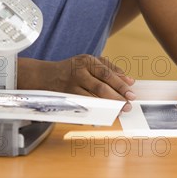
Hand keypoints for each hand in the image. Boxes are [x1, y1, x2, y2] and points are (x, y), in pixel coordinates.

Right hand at [18, 55, 135, 111]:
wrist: (45, 76)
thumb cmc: (73, 69)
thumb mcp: (90, 62)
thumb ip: (111, 69)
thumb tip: (130, 81)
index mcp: (87, 61)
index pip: (107, 74)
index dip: (120, 85)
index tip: (131, 93)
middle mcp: (78, 73)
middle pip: (100, 87)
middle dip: (116, 98)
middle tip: (128, 105)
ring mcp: (70, 87)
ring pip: (92, 99)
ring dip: (107, 107)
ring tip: (118, 112)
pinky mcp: (66, 99)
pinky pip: (83, 108)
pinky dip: (94, 113)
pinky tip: (103, 116)